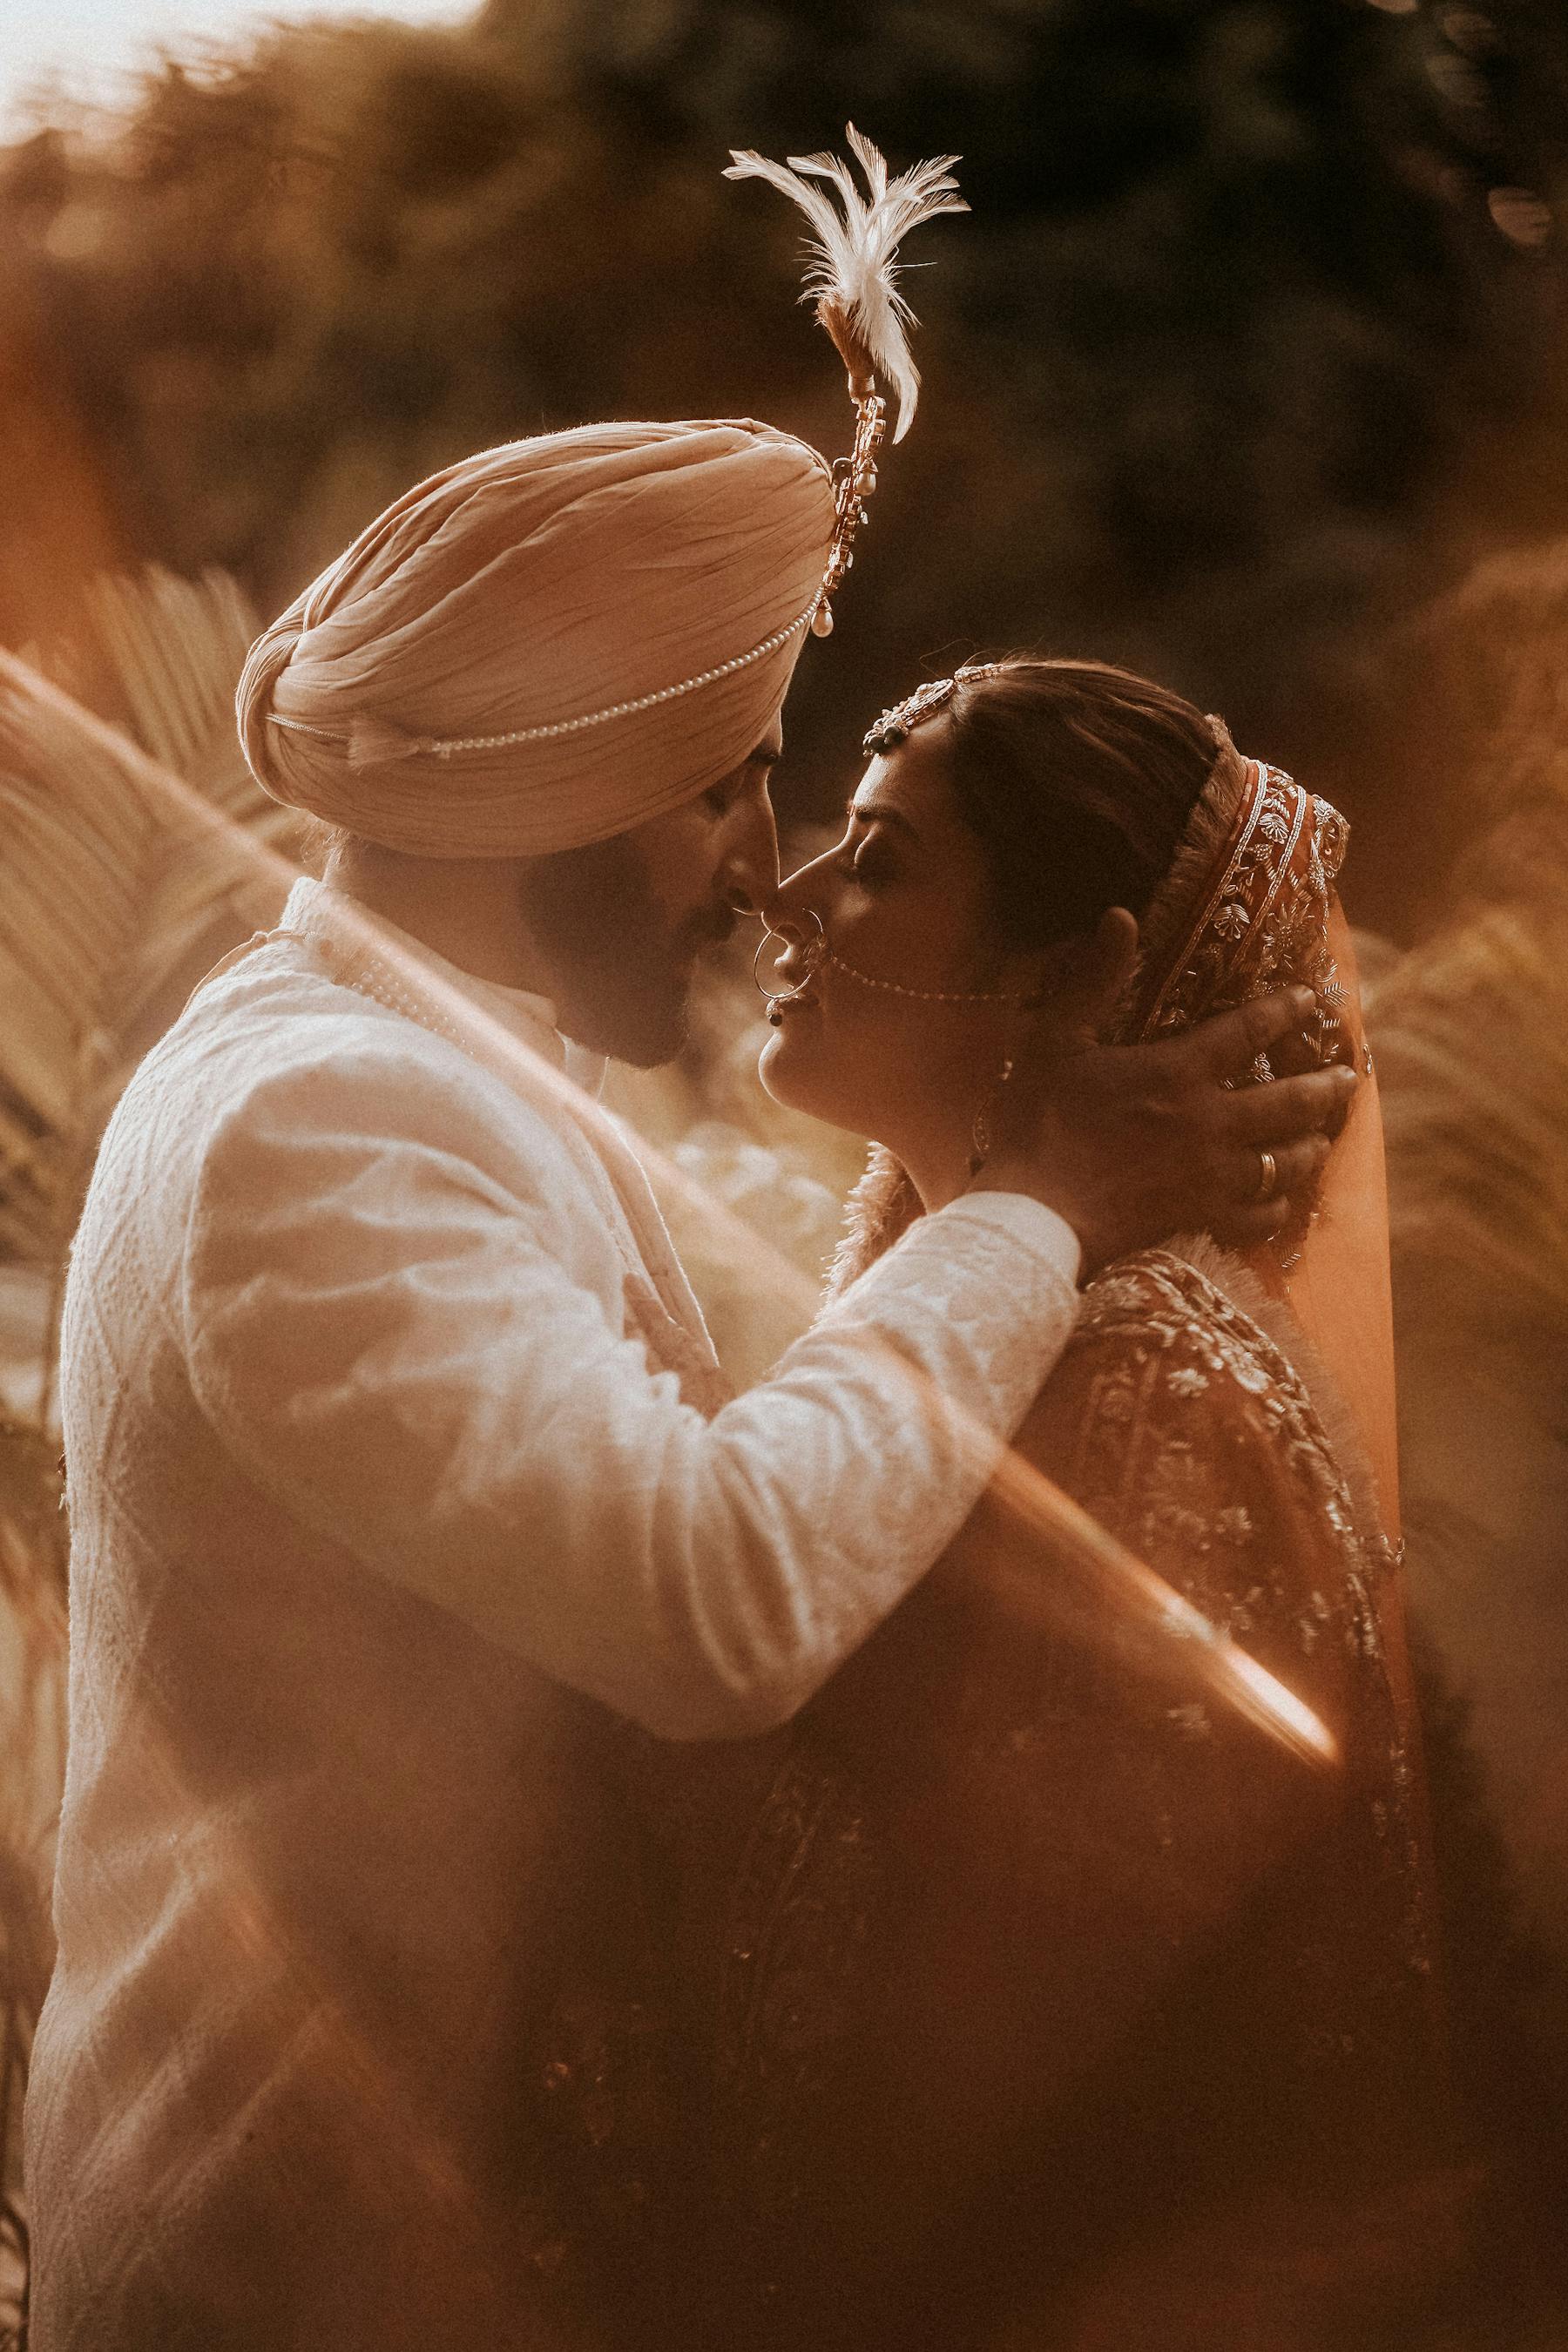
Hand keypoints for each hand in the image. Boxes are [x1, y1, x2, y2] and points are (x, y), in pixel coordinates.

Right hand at [973, 984, 1356, 1274]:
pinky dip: (1274, 1209)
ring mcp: (1212, 1177)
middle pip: (1289, 1102)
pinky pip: (1259, 1218)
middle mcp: (1210, 1122)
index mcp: (1178, 1071)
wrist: (1034, 1215)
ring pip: (1285, 1162)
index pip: (1248, 1031)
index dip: (1283, 1011)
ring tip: (1324, 1139)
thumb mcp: (1055, 1040)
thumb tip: (1120, 915)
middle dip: (1325, 1088)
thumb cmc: (1037, 1123)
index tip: (1310, 1000)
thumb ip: (1094, 978)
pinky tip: (1278, 1204)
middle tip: (1348, 1079)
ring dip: (1310, 1147)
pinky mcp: (1201, 1220)